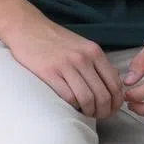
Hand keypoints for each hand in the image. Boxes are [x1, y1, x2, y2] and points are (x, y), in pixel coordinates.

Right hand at [5, 14, 124, 118]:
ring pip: (88, 99)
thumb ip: (97, 62)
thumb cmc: (55, 39)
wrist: (28, 27)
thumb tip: (115, 81)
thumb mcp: (81, 45)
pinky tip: (71, 106)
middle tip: (98, 116)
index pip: (115, 84)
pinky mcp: (50, 72)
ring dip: (89, 112)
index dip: (116, 103)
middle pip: (103, 95)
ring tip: (85, 113)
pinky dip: (73, 106)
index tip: (110, 109)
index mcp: (94, 51)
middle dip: (104, 112)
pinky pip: (68, 97)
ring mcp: (66, 65)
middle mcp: (83, 58)